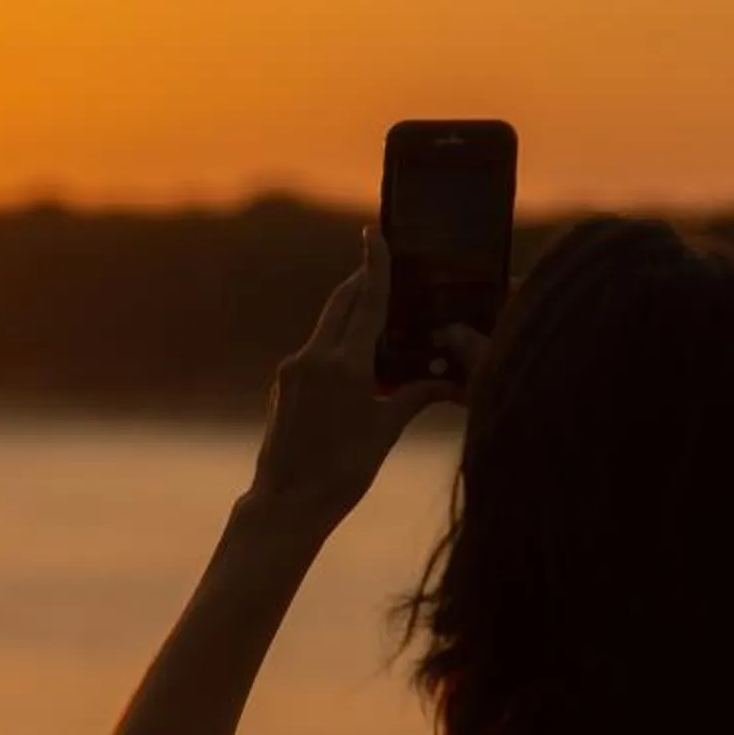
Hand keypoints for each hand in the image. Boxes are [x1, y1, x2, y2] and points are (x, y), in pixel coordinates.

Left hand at [249, 225, 469, 520]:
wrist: (287, 502)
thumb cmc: (343, 472)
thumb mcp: (386, 430)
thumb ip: (416, 395)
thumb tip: (450, 380)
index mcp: (345, 365)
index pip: (366, 301)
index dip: (375, 265)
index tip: (375, 232)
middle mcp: (315, 358)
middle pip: (343, 303)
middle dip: (364, 283)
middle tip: (385, 267)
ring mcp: (294, 368)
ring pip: (329, 325)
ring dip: (352, 313)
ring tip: (379, 314)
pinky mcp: (283, 381)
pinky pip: (316, 349)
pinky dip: (337, 342)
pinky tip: (354, 356)